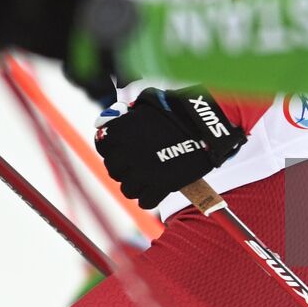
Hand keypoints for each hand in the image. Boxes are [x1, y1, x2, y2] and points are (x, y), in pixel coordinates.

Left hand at [94, 87, 245, 209]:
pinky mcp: (160, 186)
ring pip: (127, 189)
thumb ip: (127, 115)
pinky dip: (150, 198)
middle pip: (113, 170)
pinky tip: (156, 190)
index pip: (102, 145)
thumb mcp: (148, 105)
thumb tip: (108, 121)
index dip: (111, 148)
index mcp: (120, 131)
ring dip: (136, 185)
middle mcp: (126, 153)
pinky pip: (145, 201)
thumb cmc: (177, 110)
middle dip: (123, 168)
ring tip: (148, 178)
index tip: (120, 149)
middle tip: (136, 164)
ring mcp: (143, 171)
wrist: (205, 124)